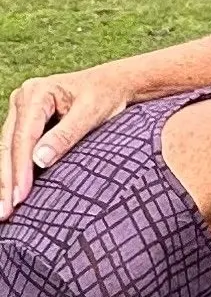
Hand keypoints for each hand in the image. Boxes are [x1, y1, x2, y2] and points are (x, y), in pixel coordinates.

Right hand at [0, 67, 130, 219]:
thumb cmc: (105, 95)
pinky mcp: (24, 123)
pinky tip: (10, 192)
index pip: (25, 136)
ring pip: (6, 149)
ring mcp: (21, 110)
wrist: (113, 83)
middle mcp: (24, 98)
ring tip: (3, 210)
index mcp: (38, 92)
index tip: (20, 197)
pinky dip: (12, 171)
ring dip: (5, 180)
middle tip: (4, 212)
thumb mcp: (91, 112)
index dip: (20, 169)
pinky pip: (13, 149)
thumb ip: (66, 135)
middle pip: (9, 145)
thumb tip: (38, 160)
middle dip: (6, 180)